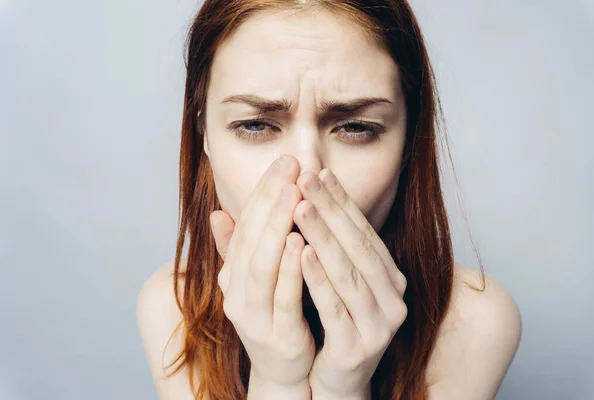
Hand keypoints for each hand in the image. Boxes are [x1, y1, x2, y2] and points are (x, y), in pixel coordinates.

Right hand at [210, 155, 315, 388]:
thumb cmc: (274, 314)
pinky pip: (282, 299)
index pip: (244, 225)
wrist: (284, 370)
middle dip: (269, 201)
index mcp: (232, 275)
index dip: (262, 192)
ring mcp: (253, 317)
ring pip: (260, 266)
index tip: (283, 162)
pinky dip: (289, 269)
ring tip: (293, 195)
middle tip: (290, 167)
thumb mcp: (255, 278)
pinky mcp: (278, 336)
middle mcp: (235, 294)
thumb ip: (240, 247)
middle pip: (250, 240)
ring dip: (275, 228)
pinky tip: (300, 242)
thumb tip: (218, 212)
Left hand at [293, 168, 407, 396]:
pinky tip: (301, 254)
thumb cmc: (334, 321)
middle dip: (330, 210)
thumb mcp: (335, 279)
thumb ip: (327, 243)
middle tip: (306, 178)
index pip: (363, 231)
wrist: (336, 379)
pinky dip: (318, 280)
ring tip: (300, 207)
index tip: (318, 172)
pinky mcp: (358, 348)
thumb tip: (304, 197)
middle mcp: (392, 297)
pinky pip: (336, 308)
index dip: (340, 201)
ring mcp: (379, 324)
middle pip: (357, 246)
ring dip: (323, 237)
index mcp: (388, 276)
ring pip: (348, 273)